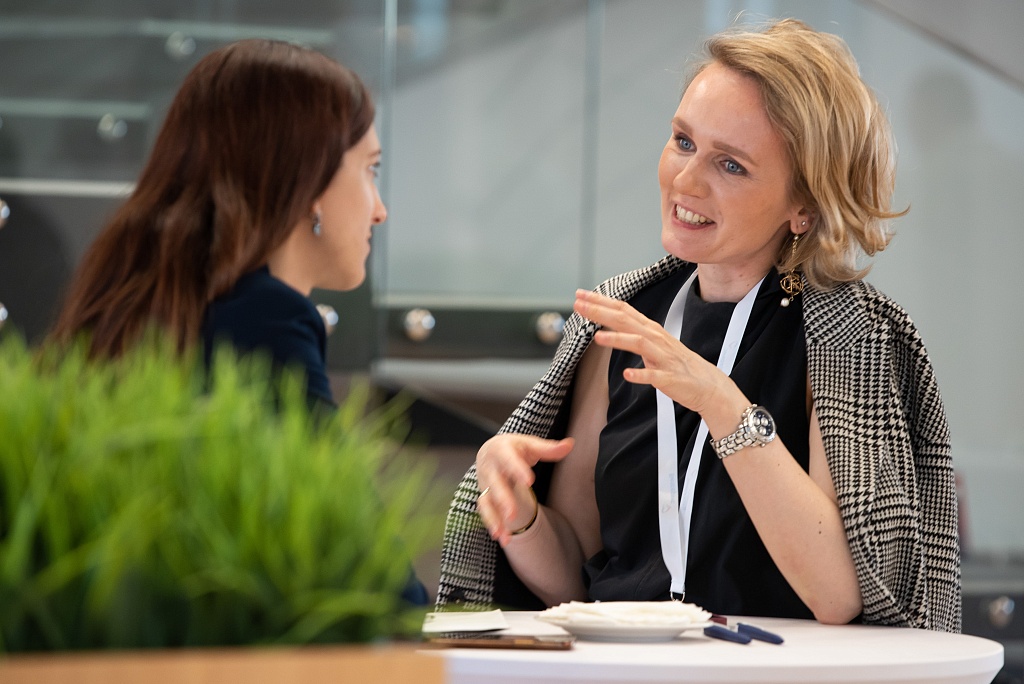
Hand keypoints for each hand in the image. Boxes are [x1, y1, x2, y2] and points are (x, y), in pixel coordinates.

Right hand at [476, 433, 573, 546]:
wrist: (490, 452)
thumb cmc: (514, 449)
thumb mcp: (530, 445)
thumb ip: (549, 448)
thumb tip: (570, 445)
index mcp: (502, 450)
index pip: (509, 459)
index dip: (518, 469)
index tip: (529, 481)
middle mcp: (491, 467)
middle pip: (496, 484)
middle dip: (504, 499)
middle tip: (513, 514)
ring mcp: (486, 484)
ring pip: (488, 501)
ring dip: (494, 518)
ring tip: (504, 534)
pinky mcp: (485, 496)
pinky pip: (486, 511)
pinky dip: (492, 524)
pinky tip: (501, 537)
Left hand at [573, 288, 729, 415]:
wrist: (707, 384)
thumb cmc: (676, 364)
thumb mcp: (653, 343)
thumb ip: (633, 332)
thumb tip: (609, 323)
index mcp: (650, 330)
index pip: (623, 310)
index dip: (601, 302)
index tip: (580, 295)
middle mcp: (656, 339)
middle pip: (626, 321)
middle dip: (601, 312)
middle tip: (579, 304)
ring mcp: (663, 358)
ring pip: (639, 343)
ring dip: (618, 339)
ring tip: (596, 337)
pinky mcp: (669, 378)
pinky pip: (654, 375)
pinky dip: (641, 375)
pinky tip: (627, 374)